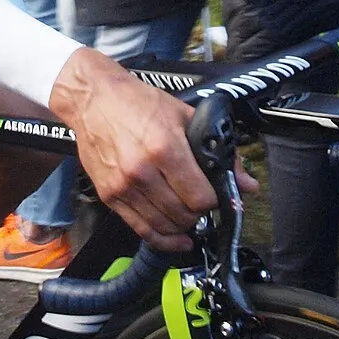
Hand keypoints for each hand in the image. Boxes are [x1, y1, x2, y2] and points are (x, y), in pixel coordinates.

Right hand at [49, 48, 216, 249]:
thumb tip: (246, 182)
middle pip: (184, 215)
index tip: (214, 193)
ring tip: (188, 214)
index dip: (214, 199)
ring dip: (182, 225)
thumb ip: (219, 150)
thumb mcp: (184, 116)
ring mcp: (123, 187)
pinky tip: (175, 238)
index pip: (201, 197)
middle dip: (199, 213)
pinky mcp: (110, 196)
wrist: (92, 99)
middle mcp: (142, 172)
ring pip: (164, 226)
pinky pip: (141, 229)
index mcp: (164, 148)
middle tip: (201, 201)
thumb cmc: (137, 103)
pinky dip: (162, 239)